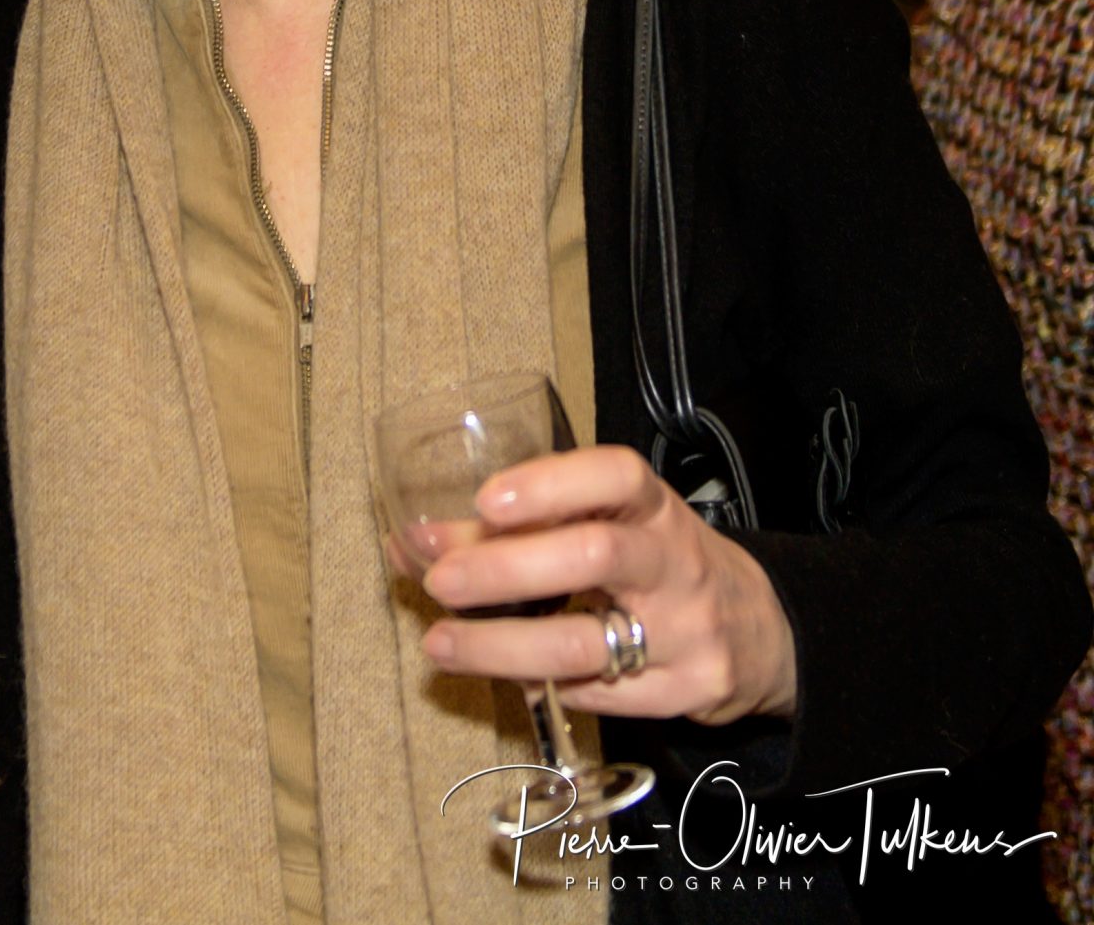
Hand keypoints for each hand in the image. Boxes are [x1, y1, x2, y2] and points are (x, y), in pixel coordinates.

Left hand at [413, 443, 797, 724]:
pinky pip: (600, 695)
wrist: (761, 629)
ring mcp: (686, 630)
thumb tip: (410, 541)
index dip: (550, 483)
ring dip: (500, 645)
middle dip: (506, 568)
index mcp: (653, 507)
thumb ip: (521, 526)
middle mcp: (675, 561)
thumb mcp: (608, 525)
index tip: (487, 500)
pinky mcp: (688, 691)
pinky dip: (540, 684)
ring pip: (587, 642)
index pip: (615, 476)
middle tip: (440, 579)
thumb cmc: (655, 563)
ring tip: (440, 644)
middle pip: (594, 557)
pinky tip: (502, 675)